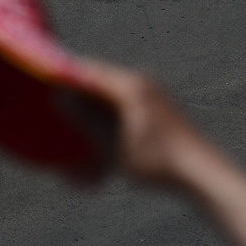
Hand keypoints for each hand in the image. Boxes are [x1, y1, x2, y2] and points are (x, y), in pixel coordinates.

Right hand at [67, 59, 218, 187]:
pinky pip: (124, 108)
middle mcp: (142, 84)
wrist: (203, 175)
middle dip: (76, 94)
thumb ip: (87, 120)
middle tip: (54, 106)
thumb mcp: (115, 145)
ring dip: (92, 109)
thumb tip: (61, 98)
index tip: (42, 84)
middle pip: (98, 82)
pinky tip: (101, 138)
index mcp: (131, 86)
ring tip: (74, 125)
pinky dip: (109, 119)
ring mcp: (152, 97)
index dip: (64, 75)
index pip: (87, 70)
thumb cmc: (158, 161)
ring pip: (111, 96)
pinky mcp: (159, 112)